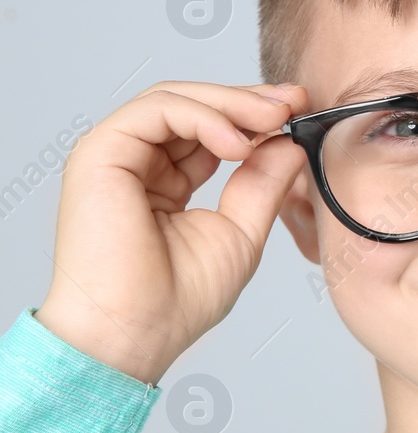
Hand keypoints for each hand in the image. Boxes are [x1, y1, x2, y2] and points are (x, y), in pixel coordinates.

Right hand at [33, 81, 309, 383]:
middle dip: (249, 99)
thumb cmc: (177, 299)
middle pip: (194, 105)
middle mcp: (138, 164)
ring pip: (175, 98)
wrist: (134, 333)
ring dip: (232, 103)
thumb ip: (263, 183)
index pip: (212, 130)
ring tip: (274, 119)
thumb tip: (290, 142)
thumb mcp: (240, 231)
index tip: (301, 108)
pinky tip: (239, 143)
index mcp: (166, 181)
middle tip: (295, 101)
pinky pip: (157, 110)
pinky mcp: (100, 154)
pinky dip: (203, 117)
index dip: (256, 115)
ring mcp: (116, 156)